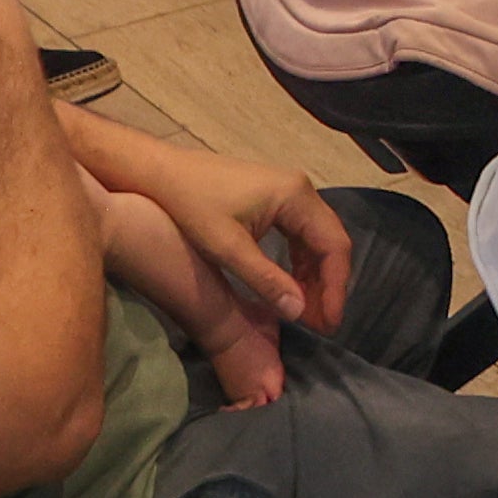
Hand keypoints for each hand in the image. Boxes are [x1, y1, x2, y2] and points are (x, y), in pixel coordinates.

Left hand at [118, 135, 346, 343]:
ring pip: (317, 239)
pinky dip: (300, 263)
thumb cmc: (191, 206)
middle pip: (331, 241)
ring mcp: (289, 192)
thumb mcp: (227, 248)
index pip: (334, 245)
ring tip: (307, 313)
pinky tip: (291, 287)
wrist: (161, 173)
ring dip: (315, 276)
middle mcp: (300, 190)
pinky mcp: (275, 199)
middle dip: (329, 285)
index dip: (336, 287)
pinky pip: (300, 234)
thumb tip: (300, 311)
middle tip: (321, 324)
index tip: (330, 323)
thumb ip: (266, 279)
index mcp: (295, 196)